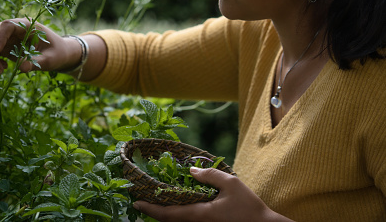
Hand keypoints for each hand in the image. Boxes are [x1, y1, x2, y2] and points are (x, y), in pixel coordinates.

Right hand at [0, 18, 76, 73]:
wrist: (58, 54)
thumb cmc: (57, 53)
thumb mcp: (50, 59)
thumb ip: (36, 62)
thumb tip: (22, 68)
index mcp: (27, 25)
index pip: (7, 25)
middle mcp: (15, 28)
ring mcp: (9, 36)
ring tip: (0, 70)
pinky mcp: (6, 46)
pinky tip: (3, 68)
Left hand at [133, 167, 291, 221]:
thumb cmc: (249, 208)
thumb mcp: (231, 184)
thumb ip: (210, 175)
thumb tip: (191, 170)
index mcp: (200, 215)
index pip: (168, 214)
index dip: (150, 209)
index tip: (136, 203)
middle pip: (169, 221)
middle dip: (154, 212)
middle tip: (142, 200)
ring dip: (165, 214)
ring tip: (155, 202)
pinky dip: (178, 216)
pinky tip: (177, 207)